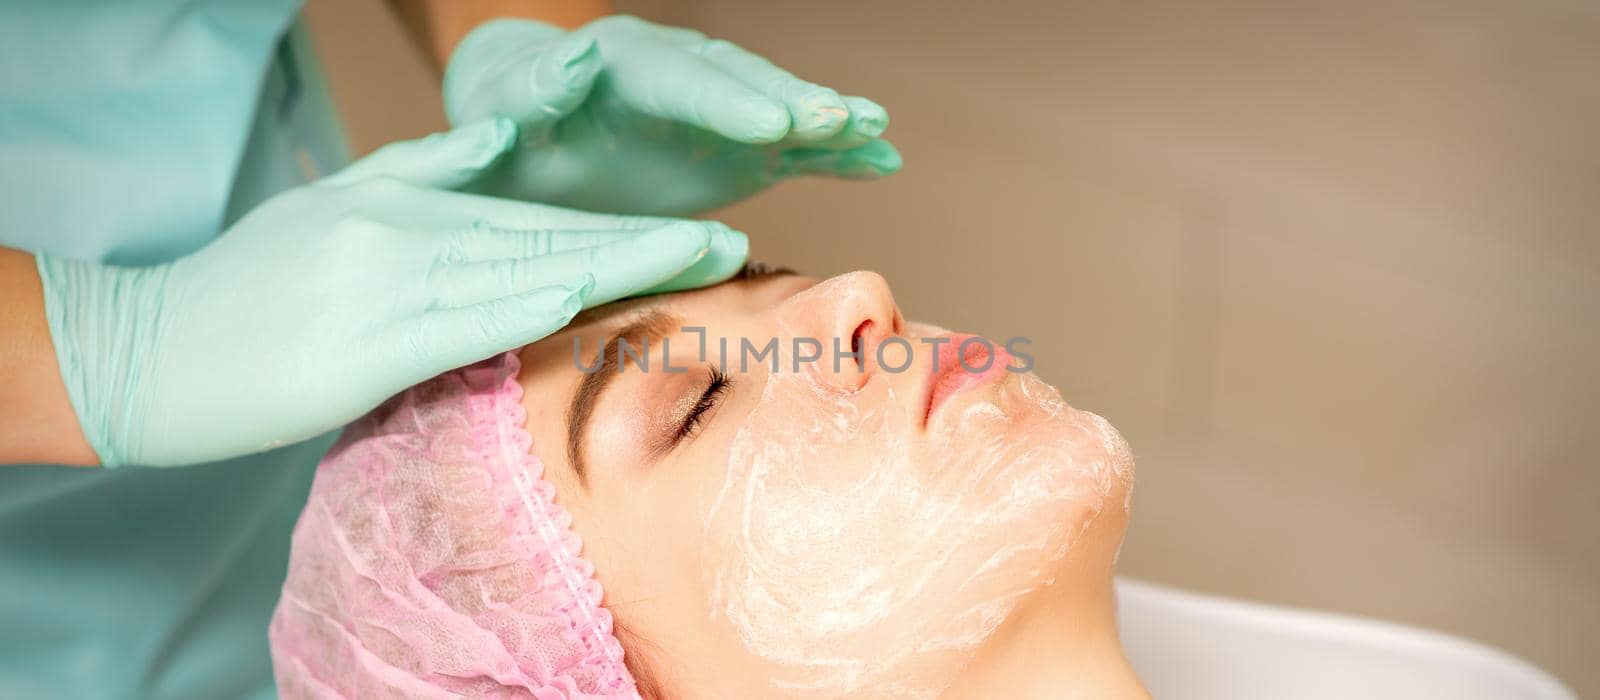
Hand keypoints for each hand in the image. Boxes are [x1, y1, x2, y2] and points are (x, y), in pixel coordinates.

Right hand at [37, 118, 746, 466]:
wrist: (145, 349)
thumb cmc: (243, 291)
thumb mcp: (330, 206)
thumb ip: (417, 170)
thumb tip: (494, 139)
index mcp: (403, 203)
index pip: (534, 216)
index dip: (620, 225)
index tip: (694, 233)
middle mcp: (403, 230)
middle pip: (546, 235)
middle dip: (645, 242)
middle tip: (731, 243)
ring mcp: (380, 281)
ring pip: (521, 267)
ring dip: (617, 266)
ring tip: (698, 263)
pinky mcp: (357, 343)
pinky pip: (458, 322)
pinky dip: (525, 306)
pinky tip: (586, 298)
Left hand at [443, 15, 901, 215]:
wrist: (528, 138)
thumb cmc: (504, 133)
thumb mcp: (501, 119)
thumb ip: (532, 97)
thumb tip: (567, 62)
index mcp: (619, 65)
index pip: (680, 77)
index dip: (727, 102)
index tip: (772, 125)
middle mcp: (678, 77)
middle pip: (741, 85)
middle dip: (791, 103)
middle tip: (840, 122)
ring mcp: (714, 113)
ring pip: (777, 108)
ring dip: (827, 120)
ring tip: (876, 129)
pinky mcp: (737, 149)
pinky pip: (793, 148)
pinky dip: (837, 154)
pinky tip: (883, 158)